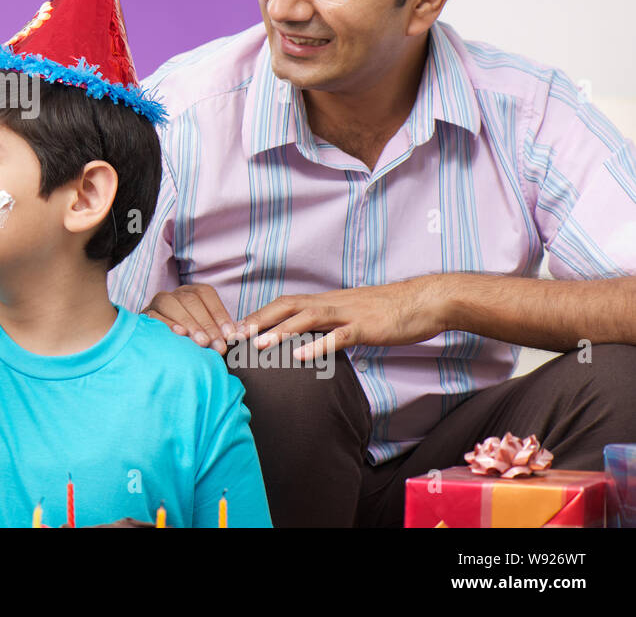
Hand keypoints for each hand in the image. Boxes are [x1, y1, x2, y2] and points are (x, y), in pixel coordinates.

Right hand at [142, 283, 238, 354]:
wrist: (159, 349)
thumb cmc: (190, 341)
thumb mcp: (209, 334)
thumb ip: (223, 332)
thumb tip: (244, 333)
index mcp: (191, 293)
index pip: (206, 294)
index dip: (219, 313)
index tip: (231, 336)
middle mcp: (174, 294)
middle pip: (190, 300)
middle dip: (207, 324)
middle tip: (219, 347)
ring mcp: (157, 302)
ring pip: (170, 303)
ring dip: (189, 323)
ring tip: (202, 343)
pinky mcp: (144, 314)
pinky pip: (153, 315)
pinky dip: (166, 324)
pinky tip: (179, 335)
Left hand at [238, 277, 446, 361]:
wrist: (425, 302)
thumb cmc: (390, 312)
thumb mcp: (354, 318)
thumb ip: (332, 327)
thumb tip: (312, 342)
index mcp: (327, 302)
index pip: (286, 304)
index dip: (260, 315)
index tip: (237, 328)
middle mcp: (332, 303)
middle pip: (287, 306)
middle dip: (259, 319)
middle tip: (234, 335)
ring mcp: (349, 314)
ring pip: (307, 318)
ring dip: (280, 331)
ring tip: (258, 344)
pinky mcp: (366, 327)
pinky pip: (339, 337)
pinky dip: (318, 346)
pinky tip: (301, 357)